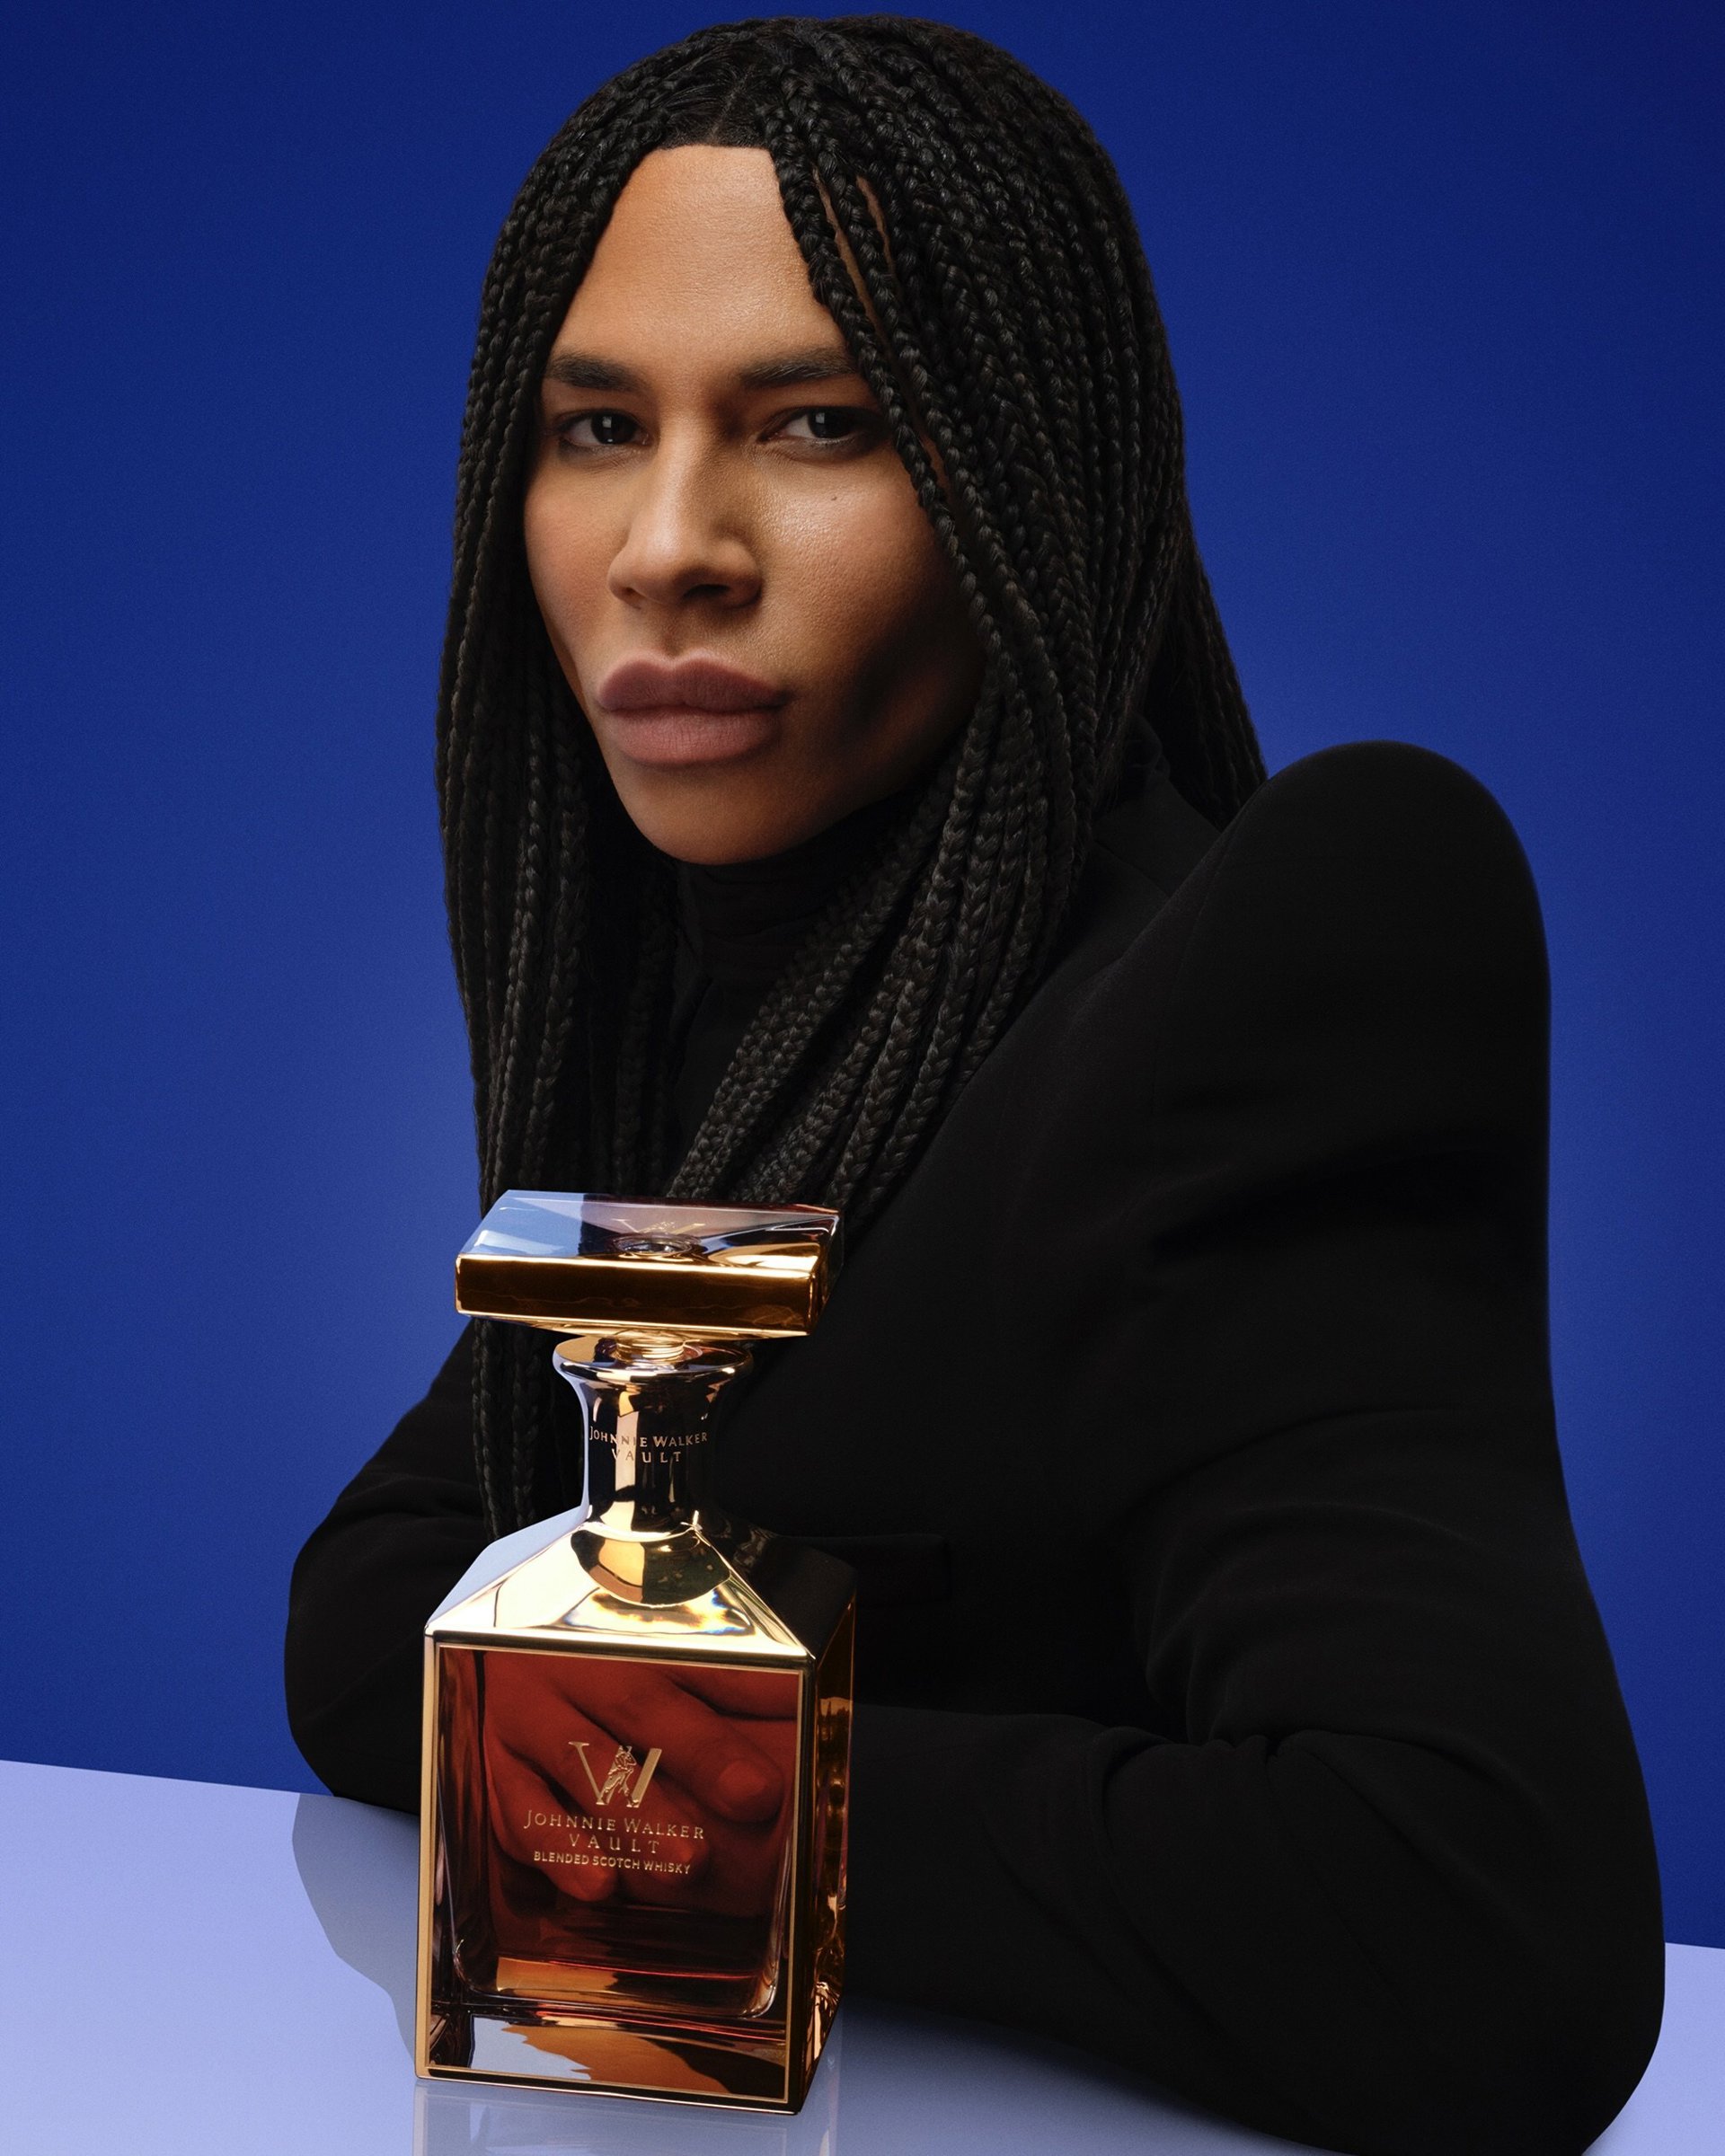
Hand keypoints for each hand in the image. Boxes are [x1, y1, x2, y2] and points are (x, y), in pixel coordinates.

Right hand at [481, 1652, 798, 1920]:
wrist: (480, 1644)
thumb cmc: (587, 1665)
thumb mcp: (642, 1656)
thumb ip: (721, 1687)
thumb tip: (810, 1714)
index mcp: (626, 1631)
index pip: (699, 1656)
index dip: (753, 1689)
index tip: (805, 1714)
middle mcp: (576, 1664)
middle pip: (643, 1702)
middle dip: (702, 1751)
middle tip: (756, 1796)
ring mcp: (529, 1714)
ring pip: (583, 1761)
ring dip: (638, 1813)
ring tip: (690, 1860)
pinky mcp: (490, 1765)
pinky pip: (520, 1809)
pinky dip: (561, 1849)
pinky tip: (601, 1887)